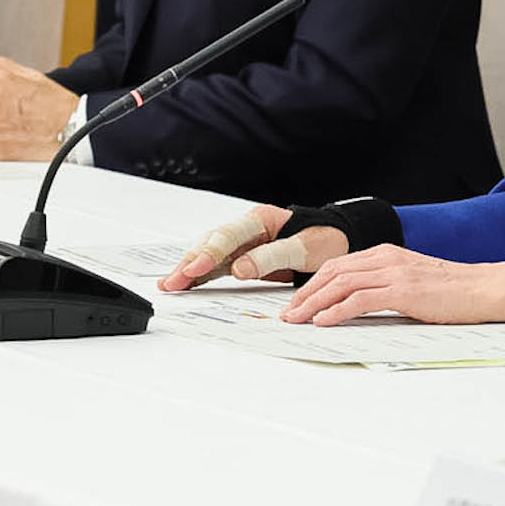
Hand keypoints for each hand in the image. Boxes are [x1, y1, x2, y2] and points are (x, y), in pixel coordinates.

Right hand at [159, 205, 350, 291]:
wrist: (335, 241)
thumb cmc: (323, 239)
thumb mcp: (304, 248)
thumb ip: (272, 256)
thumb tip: (239, 269)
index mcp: (260, 220)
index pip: (227, 235)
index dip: (209, 253)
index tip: (195, 269)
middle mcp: (247, 229)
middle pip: (211, 243)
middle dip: (190, 262)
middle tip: (172, 282)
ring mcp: (242, 244)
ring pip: (208, 254)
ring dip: (189, 269)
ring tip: (169, 285)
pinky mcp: (242, 258)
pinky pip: (216, 265)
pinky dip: (200, 275)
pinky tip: (185, 284)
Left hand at [283, 247, 504, 325]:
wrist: (482, 289)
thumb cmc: (452, 290)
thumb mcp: (412, 280)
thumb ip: (384, 285)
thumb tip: (355, 305)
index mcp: (387, 253)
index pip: (338, 265)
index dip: (313, 284)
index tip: (298, 302)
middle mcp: (386, 257)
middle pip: (333, 271)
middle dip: (305, 294)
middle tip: (288, 313)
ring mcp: (394, 272)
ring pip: (341, 284)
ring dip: (313, 303)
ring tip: (297, 319)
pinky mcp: (403, 290)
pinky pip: (360, 299)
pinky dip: (337, 310)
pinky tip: (323, 320)